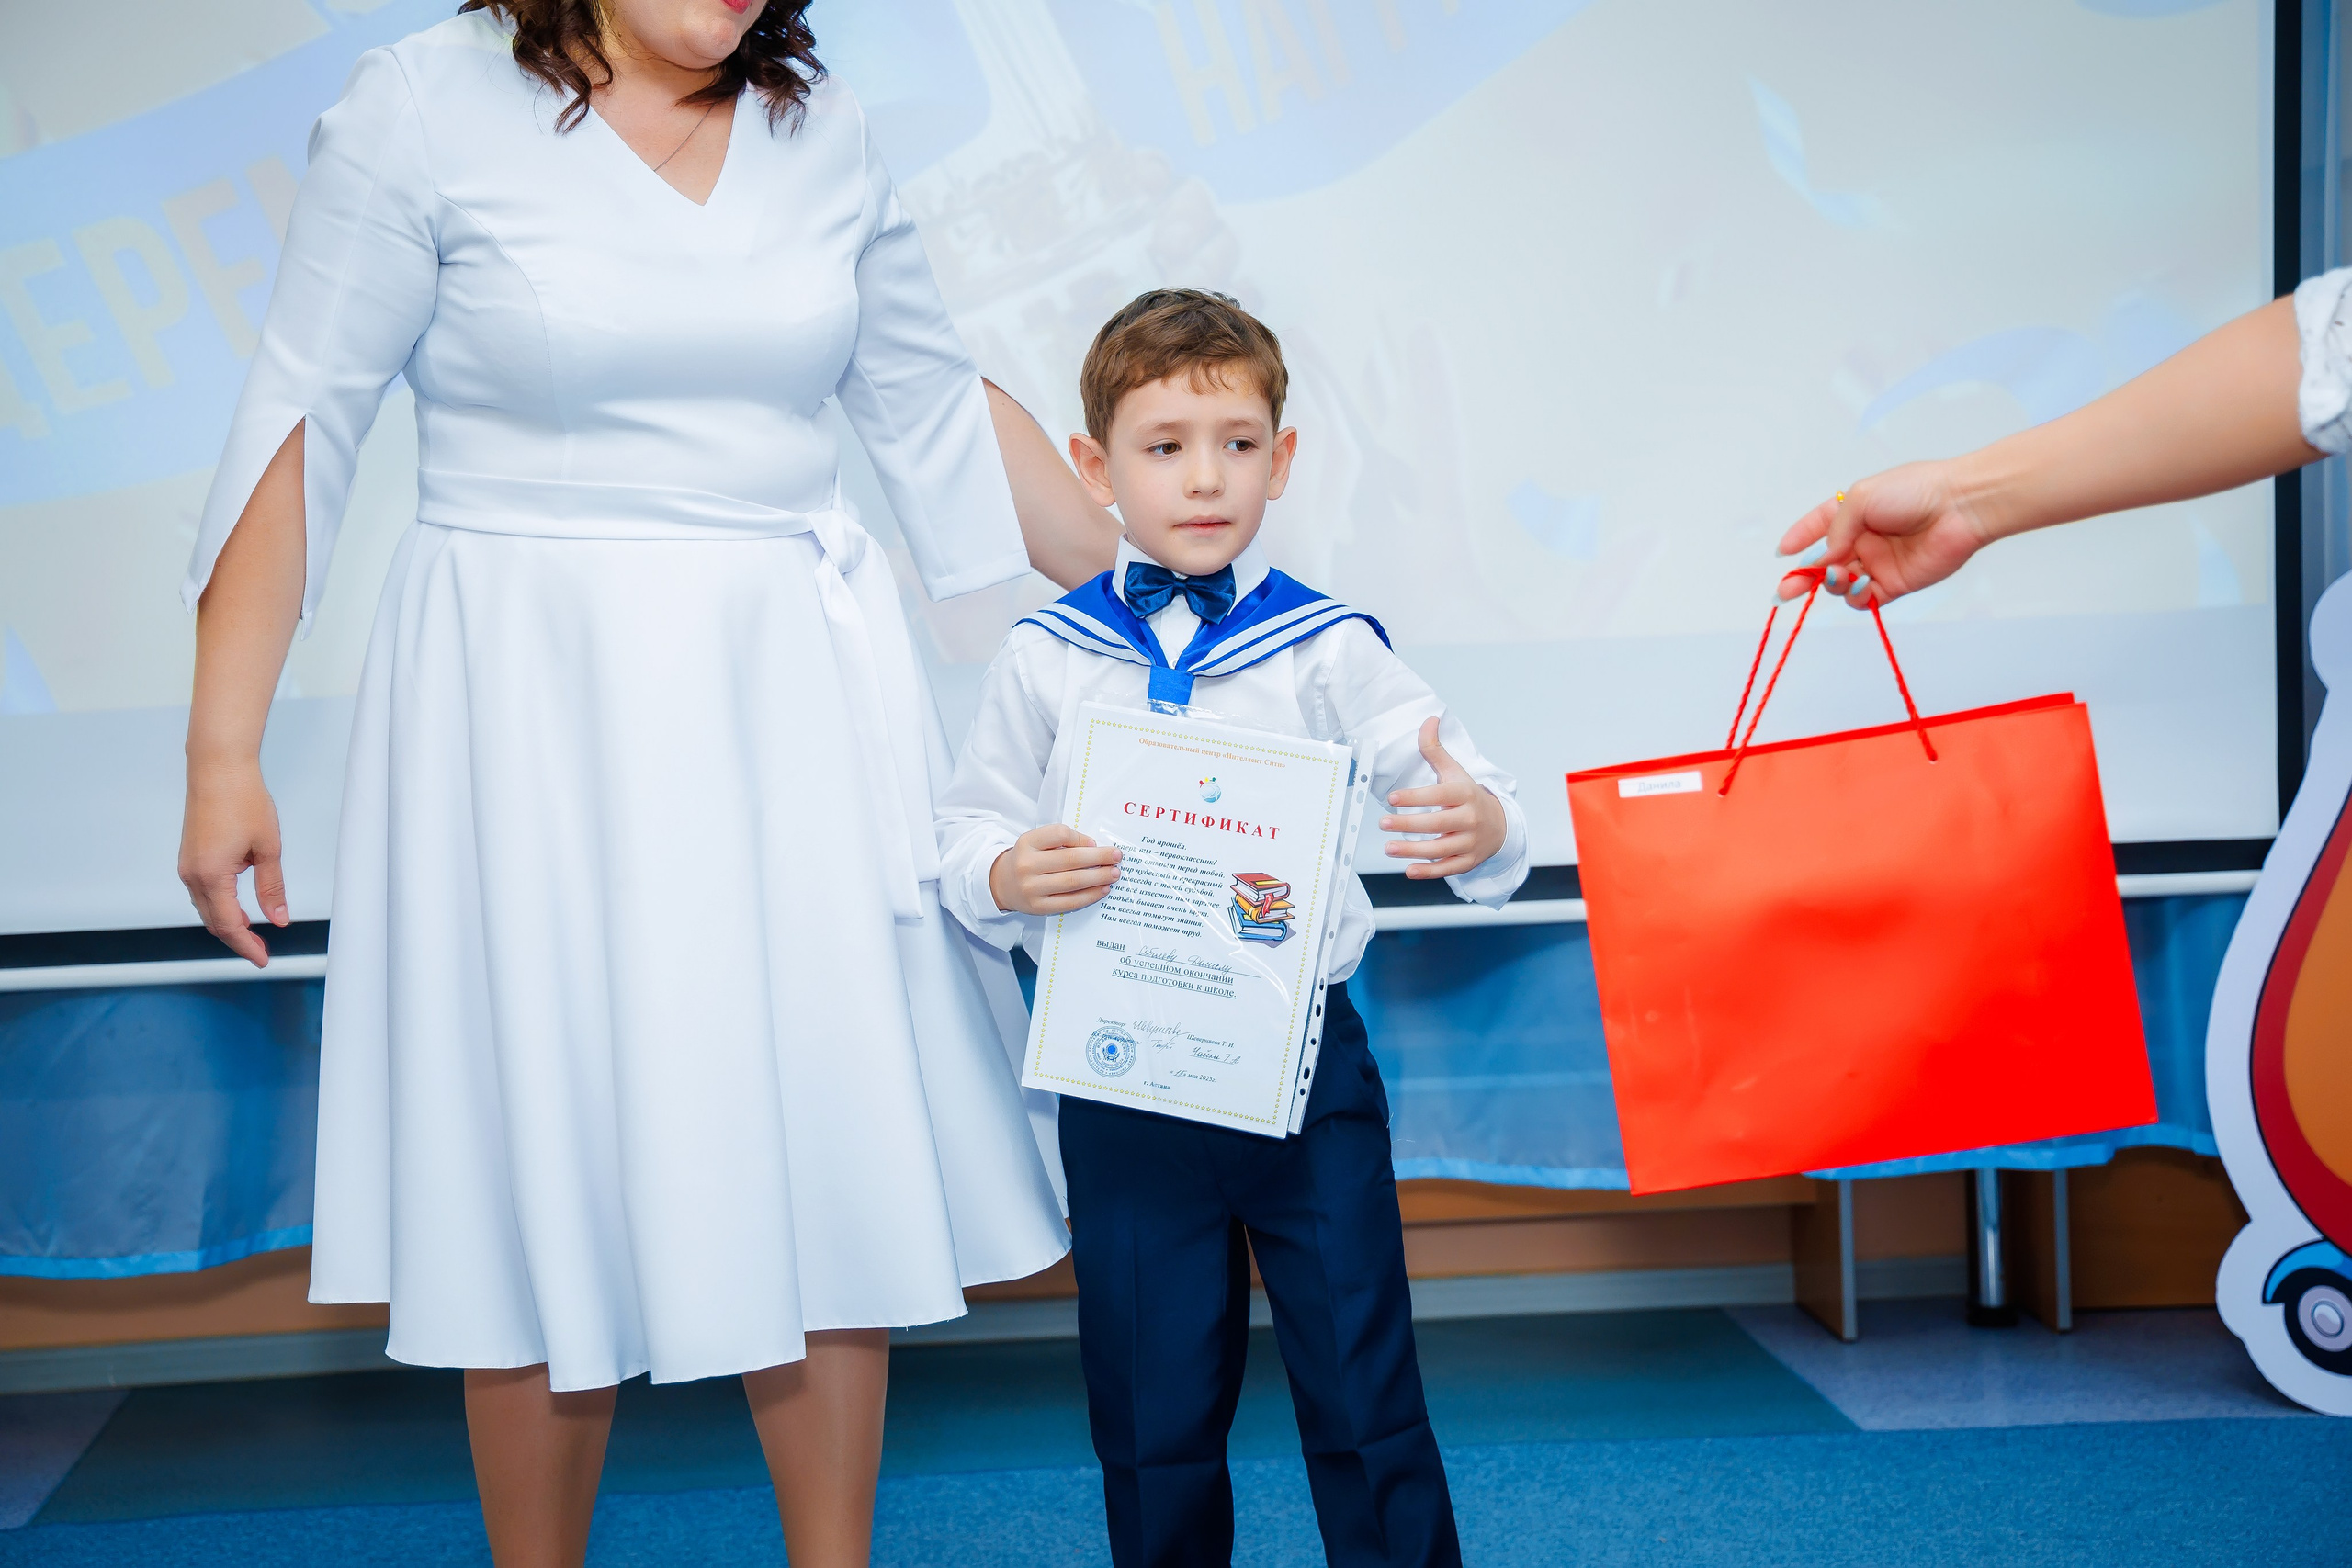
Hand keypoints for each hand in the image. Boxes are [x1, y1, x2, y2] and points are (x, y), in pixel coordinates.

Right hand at [178, 758, 289, 965]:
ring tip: (254, 934)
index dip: (246, 947)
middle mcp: (192, 874)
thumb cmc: (243, 801)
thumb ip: (272, 888)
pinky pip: (202, 892)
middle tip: (262, 952)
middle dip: (238, 940)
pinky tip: (238, 908)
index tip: (263, 960)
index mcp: (212, 876)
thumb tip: (278, 919)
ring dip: (228, 923)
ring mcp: (187, 866)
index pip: (229, 925)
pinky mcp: (189, 857)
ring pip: (206, 908)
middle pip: (214, 921)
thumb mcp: (267, 848)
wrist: (218, 769)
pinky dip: (219, 906)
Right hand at [989, 823, 1123, 915]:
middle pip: (1070, 860)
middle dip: (1099, 858)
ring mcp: (1031, 888)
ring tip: (1114, 873)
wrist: (1002, 884)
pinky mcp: (1038, 907)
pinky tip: (1102, 889)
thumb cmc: (1027, 859)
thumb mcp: (1036, 842)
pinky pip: (1069, 902)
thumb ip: (1061, 840)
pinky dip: (1089, 895)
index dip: (1081, 838)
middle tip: (1117, 856)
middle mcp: (1027, 865)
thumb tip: (1092, 847)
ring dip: (1098, 877)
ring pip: (1072, 882)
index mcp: (1027, 843)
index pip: (1059, 834)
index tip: (1094, 843)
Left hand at [1381, 718, 1506, 878]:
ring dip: (1414, 850)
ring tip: (1389, 848)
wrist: (1500, 824)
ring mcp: (1470, 842)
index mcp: (1465, 794)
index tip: (1393, 798)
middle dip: (1409, 824)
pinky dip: (1429, 871)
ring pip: (1441, 848)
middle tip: (1383, 823)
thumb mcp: (1455, 772)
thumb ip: (1436, 750)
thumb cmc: (1469, 796)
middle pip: (1438, 823)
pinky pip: (1448, 868)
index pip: (1439, 795)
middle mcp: (1469, 819)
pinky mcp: (1468, 861)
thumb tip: (1429, 720)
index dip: (1416, 797)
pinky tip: (1409, 870)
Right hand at [1775, 460, 1996, 607]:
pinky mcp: (1894, 584)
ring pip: (1840, 584)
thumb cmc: (1914, 491)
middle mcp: (1864, 539)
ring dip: (1832, 583)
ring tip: (1839, 574)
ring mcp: (1878, 563)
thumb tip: (1823, 559)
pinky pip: (1864, 599)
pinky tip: (1862, 583)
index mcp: (1854, 513)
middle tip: (1785, 592)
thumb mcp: (1861, 498)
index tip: (1783, 552)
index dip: (1799, 539)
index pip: (1818, 527)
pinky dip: (1856, 596)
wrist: (1959, 507)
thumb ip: (1835, 530)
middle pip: (1824, 564)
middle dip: (1801, 578)